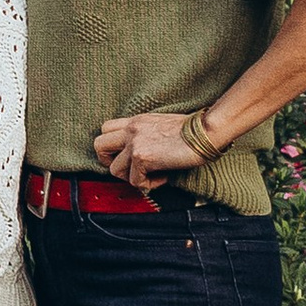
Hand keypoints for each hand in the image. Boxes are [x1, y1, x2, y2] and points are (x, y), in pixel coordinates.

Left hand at [93, 107, 208, 187]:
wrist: (206, 132)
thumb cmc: (192, 131)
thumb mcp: (162, 125)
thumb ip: (146, 134)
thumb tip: (142, 153)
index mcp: (136, 121)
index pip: (106, 129)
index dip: (112, 147)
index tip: (127, 156)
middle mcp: (131, 129)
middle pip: (99, 146)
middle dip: (110, 162)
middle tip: (130, 168)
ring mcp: (134, 143)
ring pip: (114, 169)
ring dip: (132, 177)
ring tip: (152, 174)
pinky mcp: (142, 157)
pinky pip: (135, 181)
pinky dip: (149, 184)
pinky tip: (164, 176)